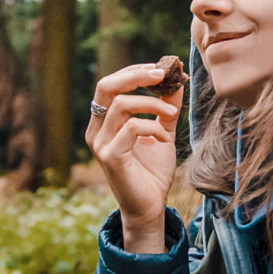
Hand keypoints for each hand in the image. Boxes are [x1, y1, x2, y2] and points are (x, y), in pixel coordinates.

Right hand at [85, 62, 184, 253]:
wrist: (150, 206)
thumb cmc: (153, 171)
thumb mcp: (162, 131)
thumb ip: (166, 107)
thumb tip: (176, 80)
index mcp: (104, 122)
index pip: (110, 84)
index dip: (133, 71)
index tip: (159, 68)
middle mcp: (96, 130)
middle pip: (105, 86)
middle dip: (135, 75)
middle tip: (162, 73)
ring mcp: (100, 144)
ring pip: (120, 105)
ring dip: (152, 104)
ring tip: (171, 114)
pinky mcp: (110, 157)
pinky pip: (131, 128)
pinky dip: (152, 127)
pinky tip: (164, 139)